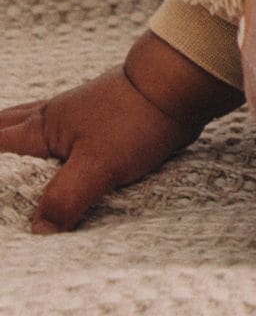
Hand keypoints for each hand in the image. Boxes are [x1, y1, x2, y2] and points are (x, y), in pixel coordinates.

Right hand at [0, 30, 242, 233]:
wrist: (177, 83)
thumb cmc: (137, 118)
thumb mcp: (98, 166)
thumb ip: (65, 198)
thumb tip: (38, 232)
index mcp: (43, 127)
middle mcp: (53, 115)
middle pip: (6, 126)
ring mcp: (77, 111)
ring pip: (31, 120)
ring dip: (13, 132)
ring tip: (4, 144)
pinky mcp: (99, 115)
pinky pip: (59, 124)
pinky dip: (45, 134)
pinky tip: (56, 142)